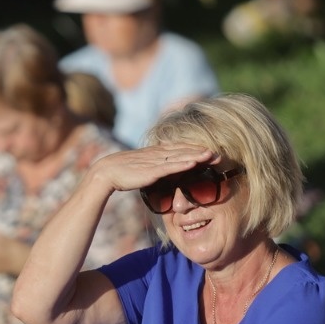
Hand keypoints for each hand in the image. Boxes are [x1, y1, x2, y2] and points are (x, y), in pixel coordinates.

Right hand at [88, 144, 215, 193]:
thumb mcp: (139, 169)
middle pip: (183, 151)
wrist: (106, 172)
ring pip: (180, 156)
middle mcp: (157, 154)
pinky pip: (172, 166)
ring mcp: (155, 161)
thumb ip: (151, 169)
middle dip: (201, 152)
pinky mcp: (152, 170)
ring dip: (197, 155)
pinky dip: (184, 163)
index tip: (208, 153)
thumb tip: (158, 174)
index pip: (178, 149)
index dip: (194, 150)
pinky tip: (195, 162)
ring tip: (213, 156)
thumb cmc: (120, 173)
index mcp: (154, 153)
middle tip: (219, 154)